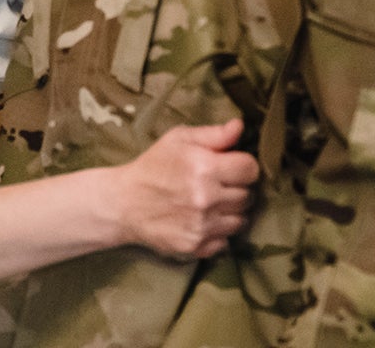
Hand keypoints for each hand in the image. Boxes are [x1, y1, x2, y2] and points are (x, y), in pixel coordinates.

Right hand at [113, 119, 258, 258]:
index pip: (250, 169)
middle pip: (248, 196)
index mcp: (205, 168)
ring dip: (230, 211)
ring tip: (212, 203)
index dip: (243, 165)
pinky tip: (203, 221)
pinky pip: (225, 241)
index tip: (231, 166)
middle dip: (237, 188)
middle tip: (218, 185)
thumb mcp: (178, 140)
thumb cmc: (152, 166)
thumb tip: (240, 127)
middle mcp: (207, 199)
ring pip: (241, 220)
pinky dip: (218, 232)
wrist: (124, 203)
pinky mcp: (196, 247)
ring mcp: (202, 226)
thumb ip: (213, 134)